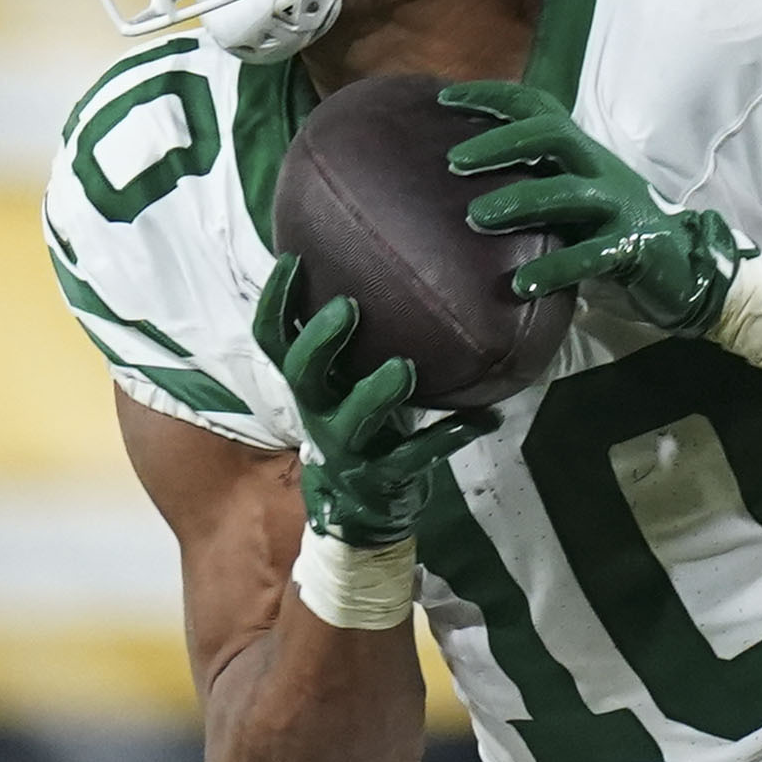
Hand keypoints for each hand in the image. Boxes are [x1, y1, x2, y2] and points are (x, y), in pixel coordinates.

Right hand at [253, 255, 493, 547]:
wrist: (361, 505)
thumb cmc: (358, 421)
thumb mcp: (343, 381)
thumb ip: (351, 338)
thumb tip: (374, 256)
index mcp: (308, 383)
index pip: (274, 340)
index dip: (276, 302)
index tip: (293, 259)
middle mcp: (319, 411)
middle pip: (303, 373)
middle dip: (322, 340)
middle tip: (348, 306)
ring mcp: (351, 447)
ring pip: (356, 420)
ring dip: (378, 391)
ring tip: (405, 367)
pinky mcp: (388, 475)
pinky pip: (419, 455)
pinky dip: (453, 434)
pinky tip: (487, 417)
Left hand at [442, 80, 750, 330]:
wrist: (686, 269)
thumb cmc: (612, 231)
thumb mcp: (573, 196)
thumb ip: (535, 181)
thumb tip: (462, 173)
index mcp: (582, 152)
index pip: (537, 107)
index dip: (492, 96)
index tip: (444, 98)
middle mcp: (599, 169)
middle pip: (551, 136)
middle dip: (501, 143)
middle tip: (454, 162)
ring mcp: (618, 207)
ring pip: (568, 192)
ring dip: (520, 202)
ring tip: (476, 218)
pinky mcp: (632, 248)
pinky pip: (589, 256)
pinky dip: (553, 269)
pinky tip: (520, 285)